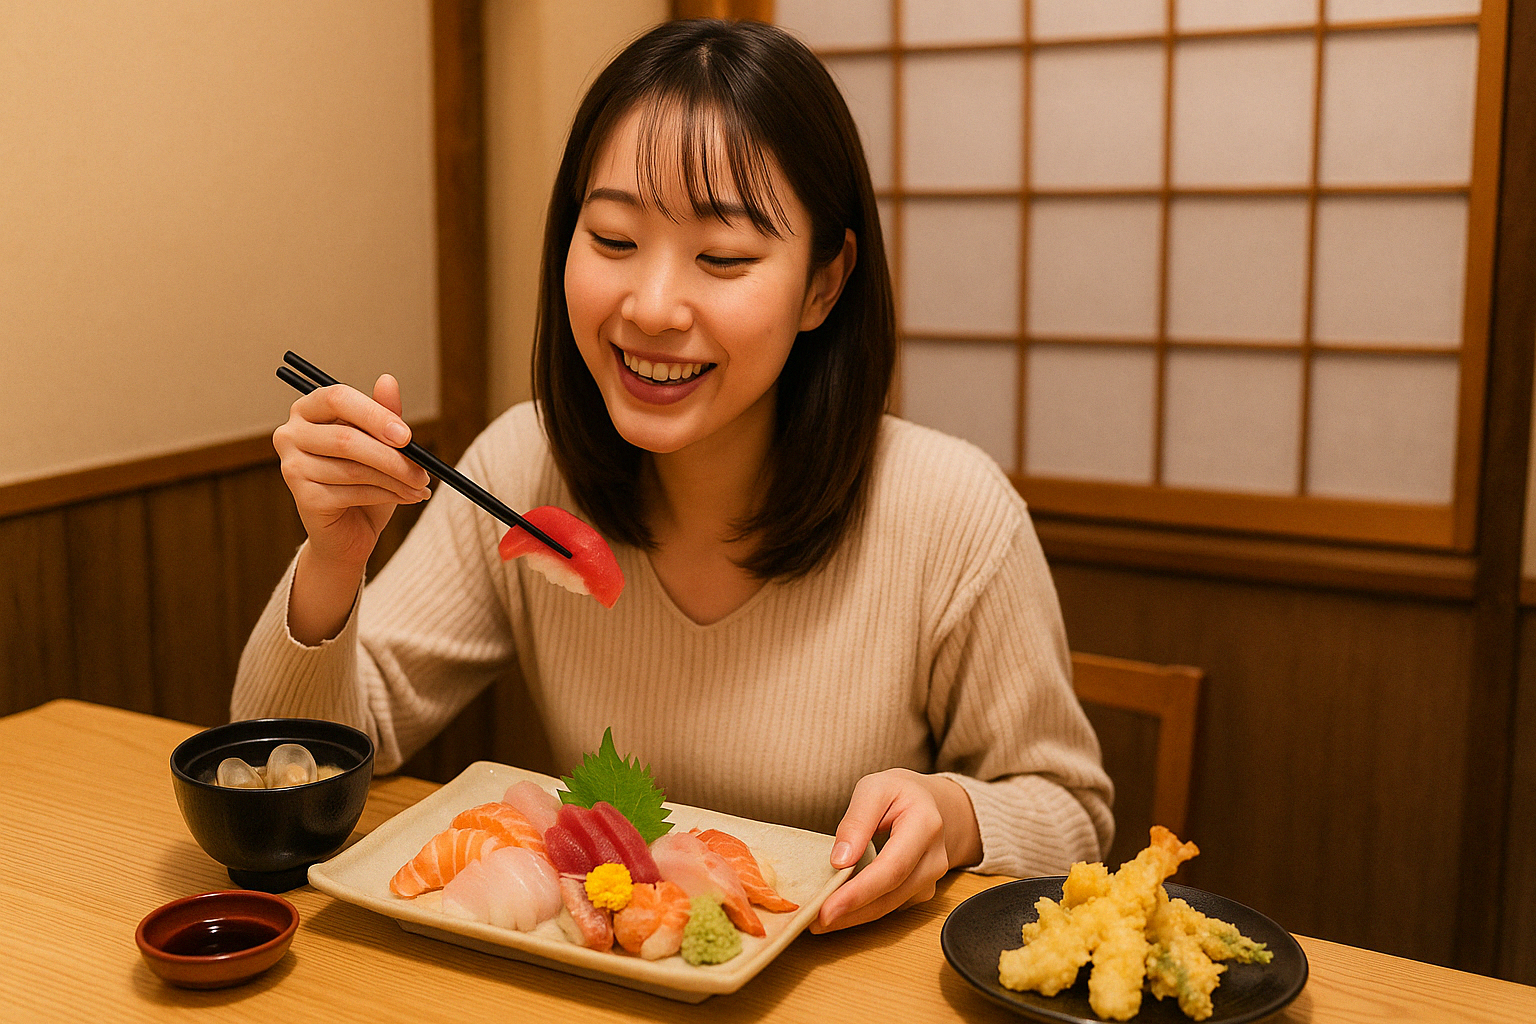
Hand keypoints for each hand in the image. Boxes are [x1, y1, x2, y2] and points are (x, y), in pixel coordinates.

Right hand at [272, 374, 430, 643]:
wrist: (350, 530)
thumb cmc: (366, 478)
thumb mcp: (381, 443)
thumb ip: (384, 413)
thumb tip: (388, 379)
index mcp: (308, 409)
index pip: (337, 398)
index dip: (375, 414)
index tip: (407, 435)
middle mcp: (290, 433)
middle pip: (346, 437)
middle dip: (393, 455)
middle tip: (424, 468)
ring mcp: (291, 466)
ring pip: (354, 467)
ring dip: (396, 478)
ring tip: (420, 484)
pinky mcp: (303, 497)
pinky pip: (352, 491)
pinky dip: (387, 495)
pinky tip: (407, 497)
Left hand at [810, 768, 981, 932]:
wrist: (930, 804)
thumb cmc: (900, 794)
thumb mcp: (874, 789)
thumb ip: (857, 820)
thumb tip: (841, 860)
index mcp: (926, 826)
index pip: (892, 868)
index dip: (859, 892)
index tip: (828, 908)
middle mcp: (934, 858)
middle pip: (891, 895)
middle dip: (851, 912)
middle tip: (814, 921)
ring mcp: (931, 878)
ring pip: (889, 907)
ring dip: (854, 916)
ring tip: (819, 919)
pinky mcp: (921, 891)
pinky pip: (890, 905)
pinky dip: (863, 910)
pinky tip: (840, 909)